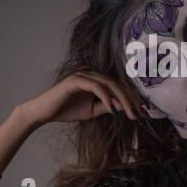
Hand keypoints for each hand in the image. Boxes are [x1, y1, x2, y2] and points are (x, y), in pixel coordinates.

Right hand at [19, 69, 143, 125]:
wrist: (43, 113)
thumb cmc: (67, 110)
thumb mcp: (93, 110)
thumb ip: (109, 106)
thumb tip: (127, 106)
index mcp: (96, 79)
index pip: (119, 86)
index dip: (132, 97)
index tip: (143, 110)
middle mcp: (91, 73)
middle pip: (118, 84)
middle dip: (132, 99)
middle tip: (142, 113)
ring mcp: (84, 74)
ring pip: (110, 84)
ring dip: (123, 100)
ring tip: (132, 114)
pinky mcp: (76, 79)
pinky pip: (97, 87)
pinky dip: (106, 98)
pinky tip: (113, 110)